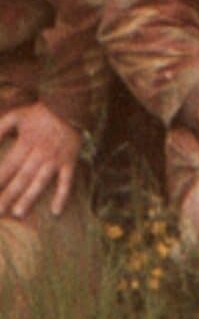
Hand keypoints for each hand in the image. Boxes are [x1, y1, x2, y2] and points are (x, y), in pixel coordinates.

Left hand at [0, 102, 82, 218]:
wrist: (71, 106)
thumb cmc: (40, 113)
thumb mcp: (17, 116)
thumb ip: (1, 129)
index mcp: (26, 141)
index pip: (8, 164)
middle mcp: (40, 152)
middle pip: (22, 177)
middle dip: (8, 194)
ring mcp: (56, 158)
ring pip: (41, 181)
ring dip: (29, 197)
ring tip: (18, 213)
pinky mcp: (69, 161)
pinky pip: (66, 181)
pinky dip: (62, 196)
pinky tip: (56, 211)